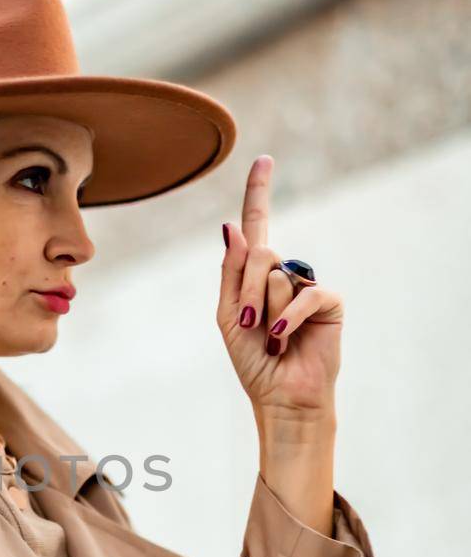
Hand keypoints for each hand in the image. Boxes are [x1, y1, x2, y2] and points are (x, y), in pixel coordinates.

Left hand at [219, 155, 342, 422]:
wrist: (280, 396)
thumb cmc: (252, 361)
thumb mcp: (229, 316)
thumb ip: (231, 272)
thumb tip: (232, 227)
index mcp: (255, 274)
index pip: (256, 226)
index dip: (258, 193)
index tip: (263, 160)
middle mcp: (283, 272)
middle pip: (259, 252)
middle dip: (246, 291)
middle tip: (248, 325)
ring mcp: (306, 284)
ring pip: (277, 275)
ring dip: (264, 311)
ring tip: (270, 340)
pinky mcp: (328, 301)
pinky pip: (303, 294)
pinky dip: (286, 319)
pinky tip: (281, 340)